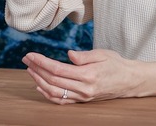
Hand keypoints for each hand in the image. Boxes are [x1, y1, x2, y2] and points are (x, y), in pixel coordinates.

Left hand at [22, 49, 138, 103]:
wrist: (128, 80)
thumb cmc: (116, 64)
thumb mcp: (102, 54)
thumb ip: (85, 56)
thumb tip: (69, 54)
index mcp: (88, 75)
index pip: (58, 69)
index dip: (41, 62)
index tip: (31, 55)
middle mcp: (84, 89)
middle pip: (53, 81)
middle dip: (36, 69)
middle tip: (26, 59)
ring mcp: (82, 97)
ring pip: (54, 92)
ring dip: (39, 81)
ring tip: (30, 70)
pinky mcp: (82, 100)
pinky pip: (61, 100)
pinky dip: (48, 94)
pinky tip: (39, 86)